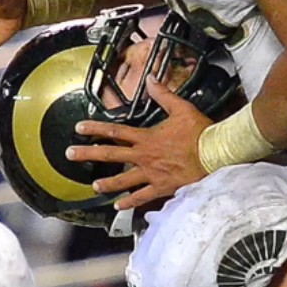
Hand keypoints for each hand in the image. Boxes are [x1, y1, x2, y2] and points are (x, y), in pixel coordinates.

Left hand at [67, 76, 211, 209]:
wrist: (215, 154)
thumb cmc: (200, 132)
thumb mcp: (181, 108)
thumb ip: (163, 95)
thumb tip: (151, 80)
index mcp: (147, 137)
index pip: (115, 131)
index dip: (95, 128)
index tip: (79, 128)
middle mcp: (145, 156)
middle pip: (111, 154)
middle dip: (88, 153)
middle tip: (70, 154)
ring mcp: (152, 174)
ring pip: (123, 180)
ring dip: (106, 182)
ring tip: (94, 185)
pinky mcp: (162, 187)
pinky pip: (142, 197)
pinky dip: (129, 202)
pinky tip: (119, 206)